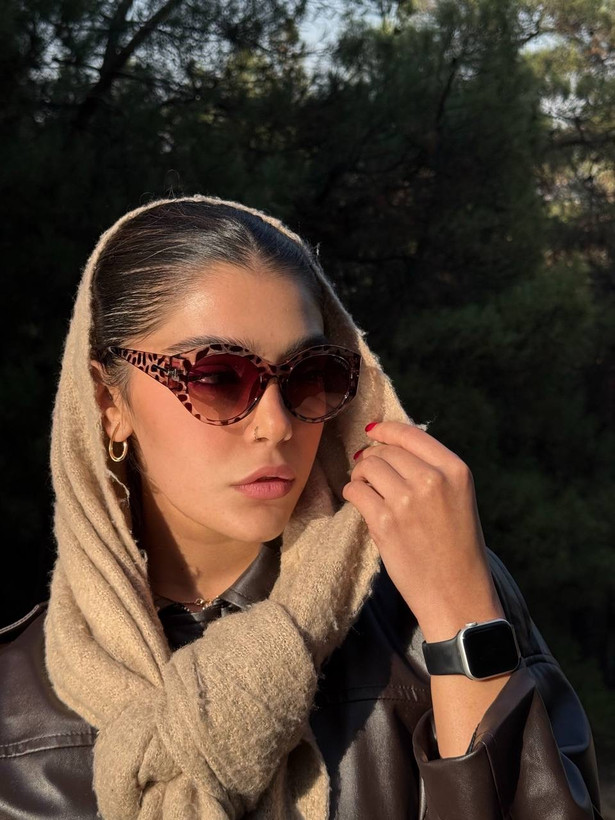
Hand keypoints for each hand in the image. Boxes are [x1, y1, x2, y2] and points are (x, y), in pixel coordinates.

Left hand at [342, 421, 503, 640]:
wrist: (457, 594)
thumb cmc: (457, 547)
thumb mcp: (458, 498)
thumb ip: (432, 470)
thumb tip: (389, 447)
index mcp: (455, 470)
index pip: (411, 434)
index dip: (386, 430)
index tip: (373, 431)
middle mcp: (433, 480)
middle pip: (386, 451)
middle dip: (372, 458)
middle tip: (369, 472)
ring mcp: (407, 500)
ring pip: (367, 467)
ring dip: (360, 475)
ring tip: (366, 488)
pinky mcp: (384, 522)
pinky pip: (355, 491)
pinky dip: (353, 493)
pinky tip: (361, 503)